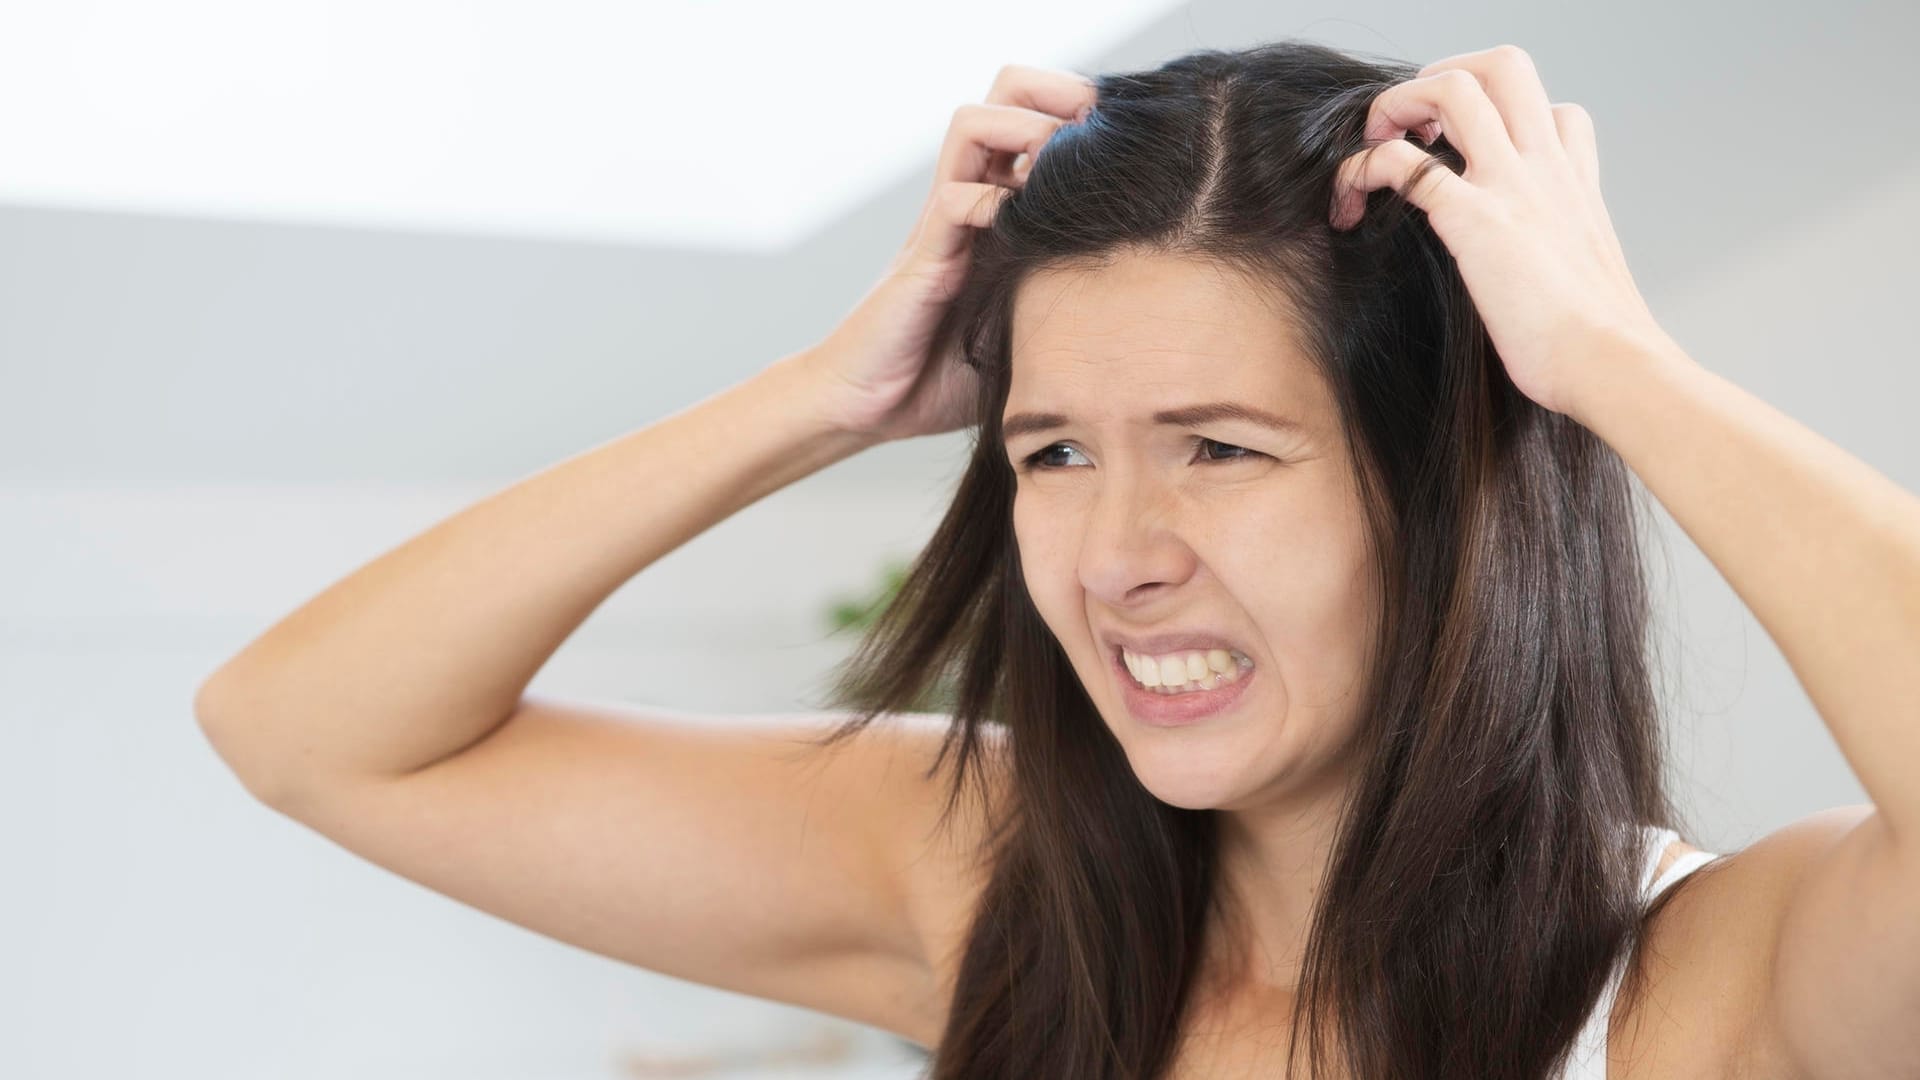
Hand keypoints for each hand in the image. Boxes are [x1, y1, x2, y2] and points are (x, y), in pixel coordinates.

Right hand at [799, 64, 1096, 442]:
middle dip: (1054, 91)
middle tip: (1096, 120)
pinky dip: (992, 201)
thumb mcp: (1026, 327)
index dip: (1079, 111)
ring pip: (972, 126)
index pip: (1035, 119)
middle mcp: (970, 202)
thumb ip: (1067, 298)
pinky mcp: (924, 260)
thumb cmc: (948, 373)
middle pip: (1003, 96)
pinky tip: (1021, 227)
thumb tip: (1146, 301)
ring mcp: (942, 224)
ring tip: (1059, 160)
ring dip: (1022, 127)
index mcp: (999, 209)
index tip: (1126, 132)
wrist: (873, 405)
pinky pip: (954, 202)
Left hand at [1328, 44, 1671, 417]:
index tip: (1467, 149)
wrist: (1609, 364)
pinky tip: (1350, 202)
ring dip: (1398, 103)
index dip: (1506, 115)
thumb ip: (1561, 260)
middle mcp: (1546, 168)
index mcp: (1575, 184)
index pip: (1555, 110)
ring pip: (1452, 89)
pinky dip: (1363, 168)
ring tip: (1373, 144)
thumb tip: (1540, 289)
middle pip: (1505, 66)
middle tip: (1412, 123)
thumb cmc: (1596, 345)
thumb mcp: (1588, 282)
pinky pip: (1403, 163)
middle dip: (1444, 75)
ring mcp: (1511, 185)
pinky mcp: (1473, 219)